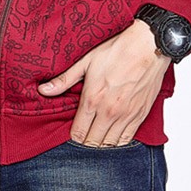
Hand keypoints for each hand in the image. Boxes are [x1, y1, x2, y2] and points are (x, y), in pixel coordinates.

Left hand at [37, 19, 171, 145]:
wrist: (148, 46)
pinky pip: (127, 139)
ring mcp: (126, 116)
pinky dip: (119, 141)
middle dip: (86, 141)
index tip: (73, 130)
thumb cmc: (117, 50)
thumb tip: (43, 90)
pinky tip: (114, 135)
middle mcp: (109, 112)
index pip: (78, 133)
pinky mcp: (140, 115)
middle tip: (84, 134)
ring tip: (97, 135)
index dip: (73, 136)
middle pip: (93, 142)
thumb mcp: (86, 61)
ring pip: (110, 144)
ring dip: (102, 143)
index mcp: (92, 99)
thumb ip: (64, 80)